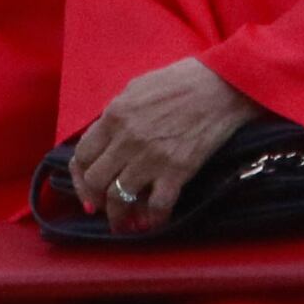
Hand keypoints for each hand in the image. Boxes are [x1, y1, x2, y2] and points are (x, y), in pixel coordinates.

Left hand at [65, 58, 259, 234]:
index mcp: (115, 115)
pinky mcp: (177, 171)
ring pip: (119, 198)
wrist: (223, 86)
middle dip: (95, 197)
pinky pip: (157, 206)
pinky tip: (153, 221)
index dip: (81, 175)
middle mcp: (127, 139)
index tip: (87, 186)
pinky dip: (153, 219)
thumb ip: (118, 111)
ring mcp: (151, 157)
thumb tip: (106, 133)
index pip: (83, 154)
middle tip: (103, 205)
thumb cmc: (182, 80)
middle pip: (96, 180)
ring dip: (118, 216)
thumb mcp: (138, 86)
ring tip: (123, 223)